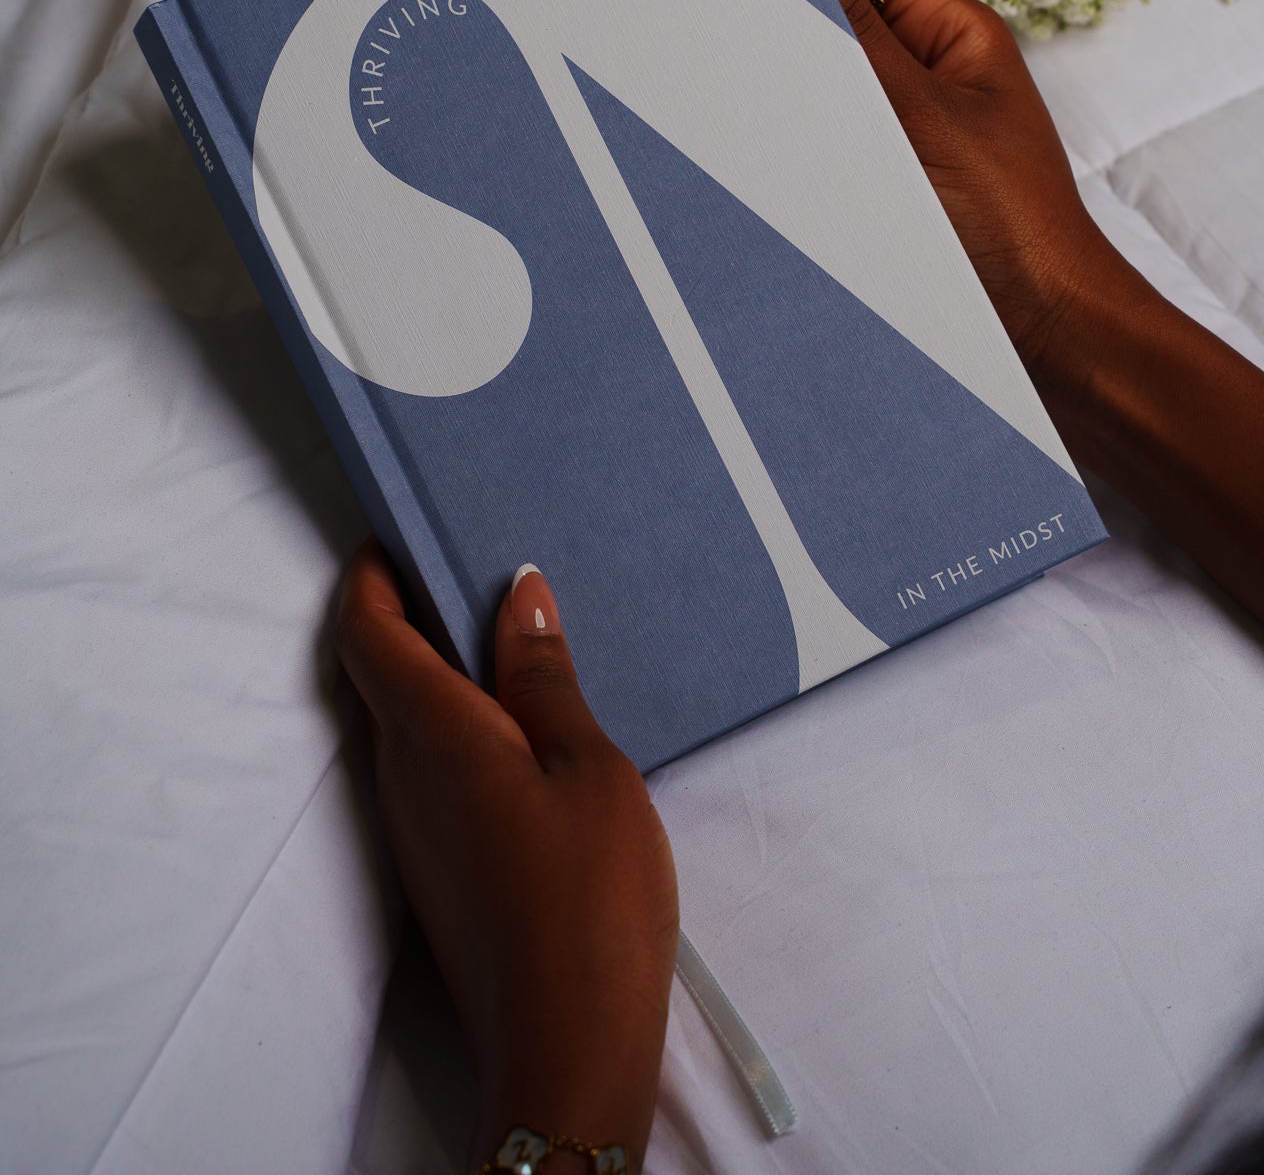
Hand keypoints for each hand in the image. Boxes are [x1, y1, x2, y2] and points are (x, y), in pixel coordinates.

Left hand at [337, 544, 677, 1169]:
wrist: (570, 1047)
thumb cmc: (587, 899)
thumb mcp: (586, 766)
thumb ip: (544, 678)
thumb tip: (516, 594)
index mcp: (431, 735)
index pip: (366, 631)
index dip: (372, 572)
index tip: (405, 526)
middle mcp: (403, 777)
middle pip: (383, 671)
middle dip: (417, 611)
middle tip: (483, 564)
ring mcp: (416, 830)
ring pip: (411, 723)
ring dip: (447, 671)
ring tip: (522, 636)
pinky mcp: (443, 869)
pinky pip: (436, 770)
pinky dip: (468, 726)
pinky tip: (533, 730)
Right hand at [810, 0, 1119, 388]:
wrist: (1044, 331)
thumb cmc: (1016, 226)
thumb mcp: (929, 117)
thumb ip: (863, 39)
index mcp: (953, 38)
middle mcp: (928, 78)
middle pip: (836, 33)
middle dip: (797, 52)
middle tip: (757, 75)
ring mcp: (907, 133)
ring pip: (825, 98)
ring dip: (802, 118)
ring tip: (798, 148)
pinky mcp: (889, 185)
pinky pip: (830, 153)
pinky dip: (808, 164)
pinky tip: (798, 184)